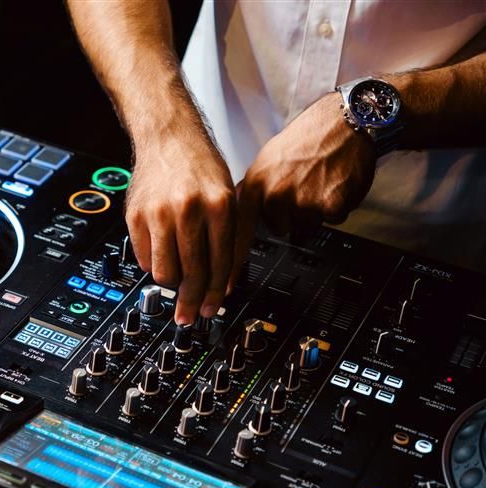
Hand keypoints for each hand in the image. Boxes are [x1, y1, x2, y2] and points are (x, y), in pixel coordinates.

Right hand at [126, 128, 235, 324]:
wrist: (168, 136)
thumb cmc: (199, 165)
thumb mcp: (226, 195)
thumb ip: (226, 237)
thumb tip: (221, 282)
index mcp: (219, 205)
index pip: (220, 263)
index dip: (215, 292)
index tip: (211, 308)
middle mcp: (189, 209)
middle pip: (191, 272)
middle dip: (190, 301)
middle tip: (189, 315)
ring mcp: (159, 213)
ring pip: (163, 271)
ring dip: (170, 281)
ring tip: (174, 277)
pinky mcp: (135, 215)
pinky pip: (142, 257)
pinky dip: (151, 262)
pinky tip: (160, 251)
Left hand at [233, 93, 376, 278]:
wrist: (343, 122)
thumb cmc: (305, 139)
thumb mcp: (265, 162)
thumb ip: (250, 192)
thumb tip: (229, 218)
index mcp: (254, 185)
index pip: (237, 233)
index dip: (230, 263)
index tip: (222, 286)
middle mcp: (274, 195)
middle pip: (279, 229)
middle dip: (290, 215)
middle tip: (300, 187)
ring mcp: (302, 201)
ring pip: (306, 226)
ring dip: (313, 211)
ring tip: (317, 182)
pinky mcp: (330, 205)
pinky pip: (330, 220)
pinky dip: (335, 207)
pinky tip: (333, 184)